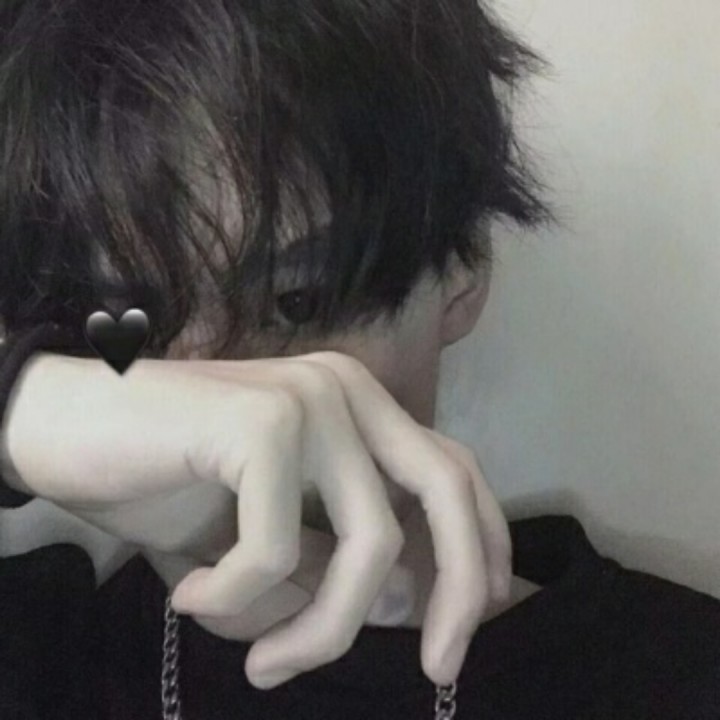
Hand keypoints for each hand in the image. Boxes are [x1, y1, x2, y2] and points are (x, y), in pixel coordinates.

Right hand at [1, 350, 511, 687]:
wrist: (63, 429)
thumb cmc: (163, 480)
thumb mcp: (264, 540)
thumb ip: (332, 565)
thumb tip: (408, 604)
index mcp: (356, 409)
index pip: (450, 471)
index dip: (479, 548)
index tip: (462, 631)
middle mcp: (346, 391)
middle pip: (445, 489)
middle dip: (458, 590)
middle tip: (437, 672)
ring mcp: (308, 399)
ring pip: (368, 540)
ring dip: (323, 628)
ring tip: (263, 665)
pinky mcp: (262, 423)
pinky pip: (278, 547)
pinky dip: (238, 595)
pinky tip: (190, 598)